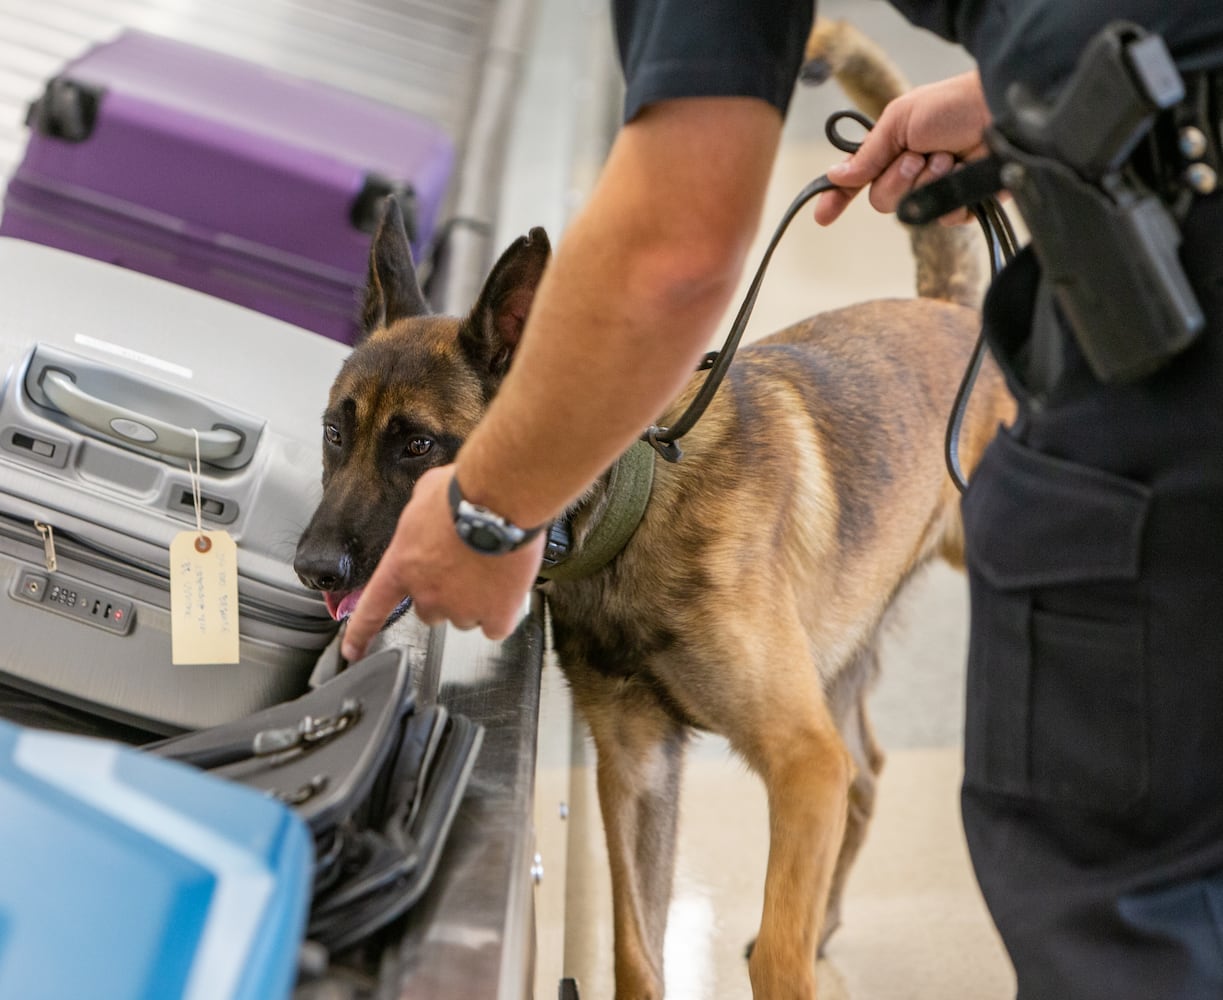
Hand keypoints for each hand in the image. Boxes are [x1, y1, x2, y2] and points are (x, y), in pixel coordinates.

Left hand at [339, 464, 545, 660]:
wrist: (500, 499)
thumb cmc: (463, 491)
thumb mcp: (426, 494)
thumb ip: (421, 517)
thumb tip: (428, 512)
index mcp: (402, 566)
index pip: (373, 608)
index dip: (360, 633)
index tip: (351, 652)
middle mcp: (427, 594)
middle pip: (430, 611)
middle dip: (444, 594)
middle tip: (462, 566)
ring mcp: (461, 608)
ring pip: (465, 617)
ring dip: (475, 600)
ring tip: (489, 568)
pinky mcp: (495, 613)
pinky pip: (495, 626)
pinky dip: (501, 612)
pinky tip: (506, 588)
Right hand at [814, 70, 991, 225]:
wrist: (1002, 113)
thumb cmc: (953, 105)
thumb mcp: (901, 119)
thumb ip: (868, 152)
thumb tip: (836, 175)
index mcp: (892, 148)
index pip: (858, 180)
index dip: (838, 197)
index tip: (822, 216)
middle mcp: (911, 171)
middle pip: (881, 200)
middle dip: (898, 178)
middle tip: (919, 155)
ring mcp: (936, 189)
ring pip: (910, 211)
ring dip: (927, 182)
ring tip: (949, 157)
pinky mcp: (963, 204)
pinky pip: (943, 220)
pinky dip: (951, 197)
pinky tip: (963, 172)